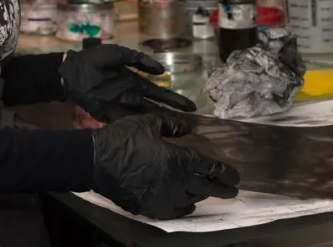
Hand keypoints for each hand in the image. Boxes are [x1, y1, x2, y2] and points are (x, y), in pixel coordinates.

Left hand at [58, 44, 195, 121]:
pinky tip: (152, 133)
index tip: (190, 106)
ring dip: (160, 122)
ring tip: (178, 129)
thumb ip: (138, 59)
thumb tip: (160, 71)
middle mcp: (133, 95)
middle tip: (191, 120)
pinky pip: (128, 121)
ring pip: (145, 115)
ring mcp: (123, 105)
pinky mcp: (111, 114)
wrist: (72, 71)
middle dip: (173, 113)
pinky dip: (139, 126)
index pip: (159, 92)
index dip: (174, 99)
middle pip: (157, 106)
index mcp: (135, 81)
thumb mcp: (118, 54)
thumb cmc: (94, 60)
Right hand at [91, 114, 239, 219]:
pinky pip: (176, 210)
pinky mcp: (152, 208)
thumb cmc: (124, 138)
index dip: (225, 172)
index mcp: (179, 159)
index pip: (210, 168)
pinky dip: (185, 207)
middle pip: (207, 188)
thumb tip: (189, 128)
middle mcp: (177, 181)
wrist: (97, 161)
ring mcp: (165, 197)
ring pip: (193, 200)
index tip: (235, 175)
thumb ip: (171, 125)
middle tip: (233, 190)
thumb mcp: (148, 122)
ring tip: (207, 192)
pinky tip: (187, 204)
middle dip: (223, 189)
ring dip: (202, 196)